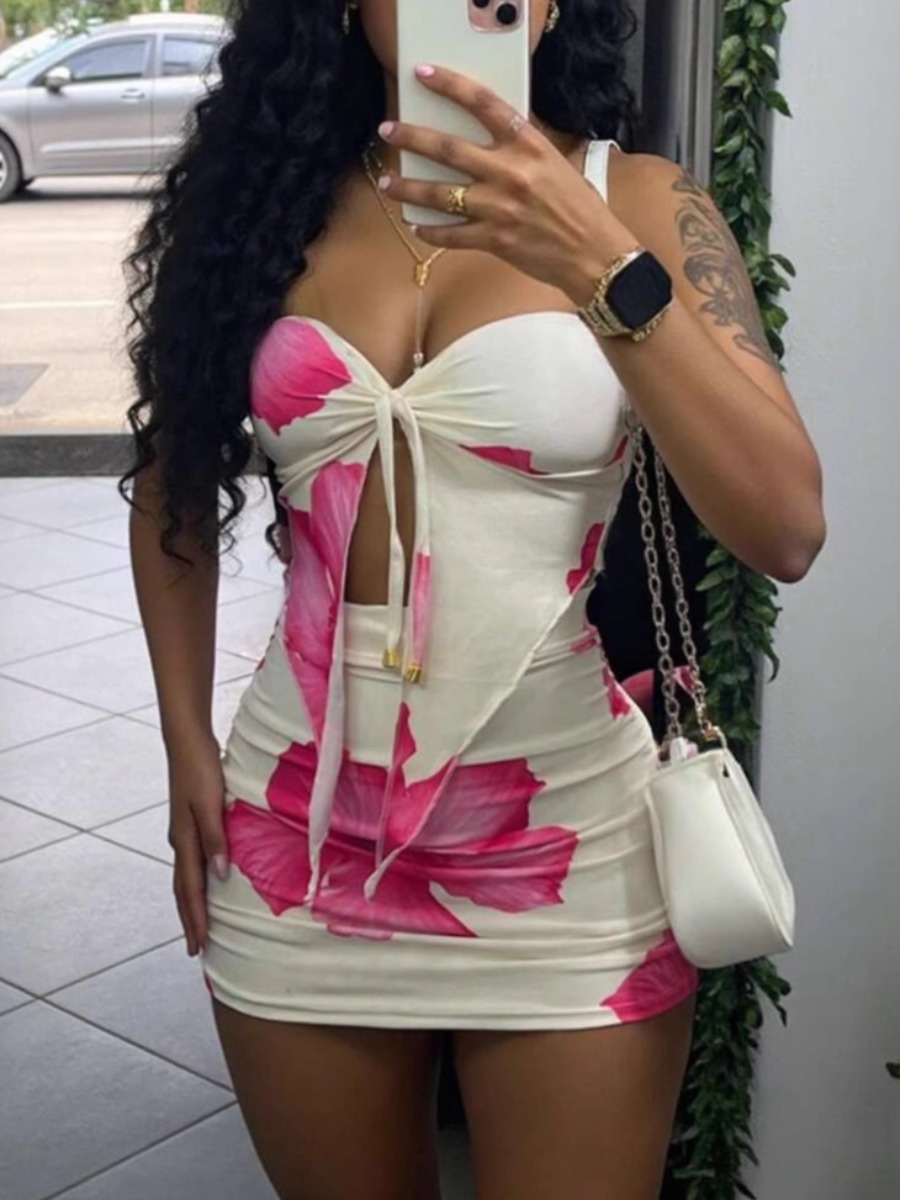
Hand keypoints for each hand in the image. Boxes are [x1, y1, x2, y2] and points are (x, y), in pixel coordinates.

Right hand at [166, 734, 227, 955]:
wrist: (187, 741)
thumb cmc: (201, 769)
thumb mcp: (211, 803)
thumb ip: (216, 838)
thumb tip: (220, 875)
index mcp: (184, 840)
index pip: (190, 889)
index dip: (196, 918)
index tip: (199, 946)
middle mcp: (180, 841)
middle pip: (183, 889)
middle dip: (190, 919)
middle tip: (196, 948)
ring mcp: (183, 832)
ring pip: (185, 877)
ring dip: (191, 903)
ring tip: (199, 924)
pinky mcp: (190, 822)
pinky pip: (191, 862)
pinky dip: (196, 881)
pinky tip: (208, 882)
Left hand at [376, 64, 633, 301]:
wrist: (594, 253)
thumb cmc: (580, 209)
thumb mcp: (555, 165)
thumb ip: (521, 151)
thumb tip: (488, 143)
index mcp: (529, 145)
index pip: (483, 103)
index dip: (450, 85)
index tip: (423, 75)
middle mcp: (510, 172)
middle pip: (449, 148)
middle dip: (412, 137)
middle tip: (387, 130)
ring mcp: (500, 208)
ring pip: (441, 194)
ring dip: (409, 188)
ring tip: (387, 183)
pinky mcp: (494, 240)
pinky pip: (451, 235)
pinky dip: (431, 230)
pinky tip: (416, 225)